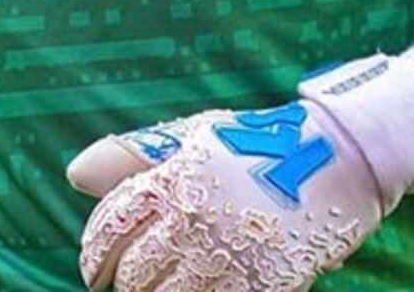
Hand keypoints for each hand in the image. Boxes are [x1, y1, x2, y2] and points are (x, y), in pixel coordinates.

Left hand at [68, 34, 413, 291]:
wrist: (339, 155)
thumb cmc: (258, 143)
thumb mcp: (196, 137)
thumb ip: (135, 155)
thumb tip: (74, 173)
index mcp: (174, 176)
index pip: (111, 225)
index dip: (94, 254)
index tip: (93, 271)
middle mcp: (194, 216)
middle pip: (135, 271)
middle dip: (125, 284)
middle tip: (127, 288)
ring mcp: (228, 253)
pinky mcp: (262, 281)